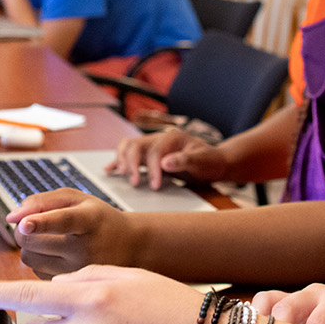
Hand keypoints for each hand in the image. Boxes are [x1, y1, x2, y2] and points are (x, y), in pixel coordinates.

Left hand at [8, 189, 142, 276]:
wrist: (129, 247)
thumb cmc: (99, 220)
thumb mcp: (78, 199)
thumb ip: (42, 201)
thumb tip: (11, 217)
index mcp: (89, 220)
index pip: (64, 220)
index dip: (42, 221)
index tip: (25, 224)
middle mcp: (85, 248)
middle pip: (32, 240)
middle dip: (23, 230)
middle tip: (32, 224)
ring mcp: (78, 271)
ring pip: (28, 258)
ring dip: (29, 247)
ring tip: (48, 240)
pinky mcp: (70, 286)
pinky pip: (35, 272)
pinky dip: (38, 261)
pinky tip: (57, 255)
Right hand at [107, 127, 228, 188]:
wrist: (214, 161)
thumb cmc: (209, 161)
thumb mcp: (202, 160)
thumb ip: (185, 160)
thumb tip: (165, 163)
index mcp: (172, 138)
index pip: (155, 151)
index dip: (153, 168)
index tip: (155, 185)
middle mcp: (159, 139)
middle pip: (135, 145)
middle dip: (131, 164)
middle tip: (136, 182)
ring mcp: (152, 146)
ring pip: (128, 147)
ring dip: (122, 161)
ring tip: (121, 175)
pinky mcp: (149, 156)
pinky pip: (129, 155)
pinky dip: (118, 161)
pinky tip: (110, 170)